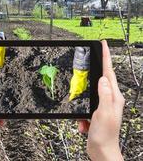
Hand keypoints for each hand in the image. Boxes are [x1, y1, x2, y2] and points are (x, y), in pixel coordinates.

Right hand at [78, 40, 124, 160]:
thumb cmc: (105, 135)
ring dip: (83, 102)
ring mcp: (103, 106)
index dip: (106, 57)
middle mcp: (110, 99)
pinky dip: (81, 115)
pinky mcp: (96, 112)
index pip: (109, 73)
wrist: (102, 151)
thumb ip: (104, 95)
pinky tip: (84, 125)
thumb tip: (103, 79)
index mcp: (114, 97)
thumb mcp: (103, 113)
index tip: (103, 45)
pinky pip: (85, 107)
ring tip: (84, 115)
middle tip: (89, 64)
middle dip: (93, 74)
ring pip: (90, 94)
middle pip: (101, 80)